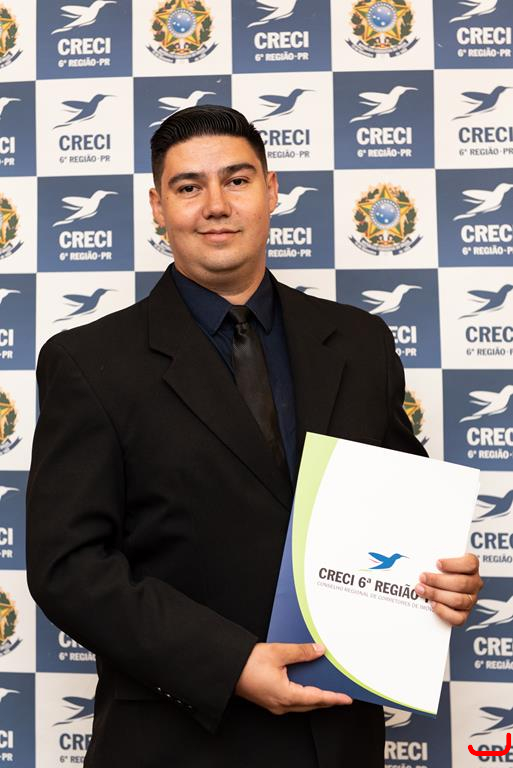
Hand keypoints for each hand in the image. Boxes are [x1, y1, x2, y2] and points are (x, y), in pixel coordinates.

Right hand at [234, 642, 351, 714]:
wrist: (227, 668)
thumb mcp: (277, 652)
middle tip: (340, 694)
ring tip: (327, 689)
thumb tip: (318, 650)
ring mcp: (274, 705)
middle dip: (326, 700)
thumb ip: (300, 652)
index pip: (316, 698)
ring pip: (302, 704)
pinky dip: (303, 695)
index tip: (346, 699)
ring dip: (315, 697)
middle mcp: (281, 704)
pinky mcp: (269, 701)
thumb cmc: (247, 663)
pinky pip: (292, 701)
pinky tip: (305, 685)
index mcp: (285, 695)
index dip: (333, 698)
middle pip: (311, 704)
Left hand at [415, 554, 482, 626]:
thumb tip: (416, 559)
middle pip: (461, 583)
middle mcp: (474, 584)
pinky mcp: (464, 615)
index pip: (470, 564)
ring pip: (458, 600)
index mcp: (471, 568)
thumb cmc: (437, 570)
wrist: (435, 587)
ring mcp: (470, 600)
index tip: (437, 563)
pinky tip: (432, 604)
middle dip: (438, 580)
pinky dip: (443, 611)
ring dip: (437, 595)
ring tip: (421, 590)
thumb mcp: (436, 560)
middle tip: (422, 577)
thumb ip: (431, 558)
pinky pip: (458, 618)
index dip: (454, 564)